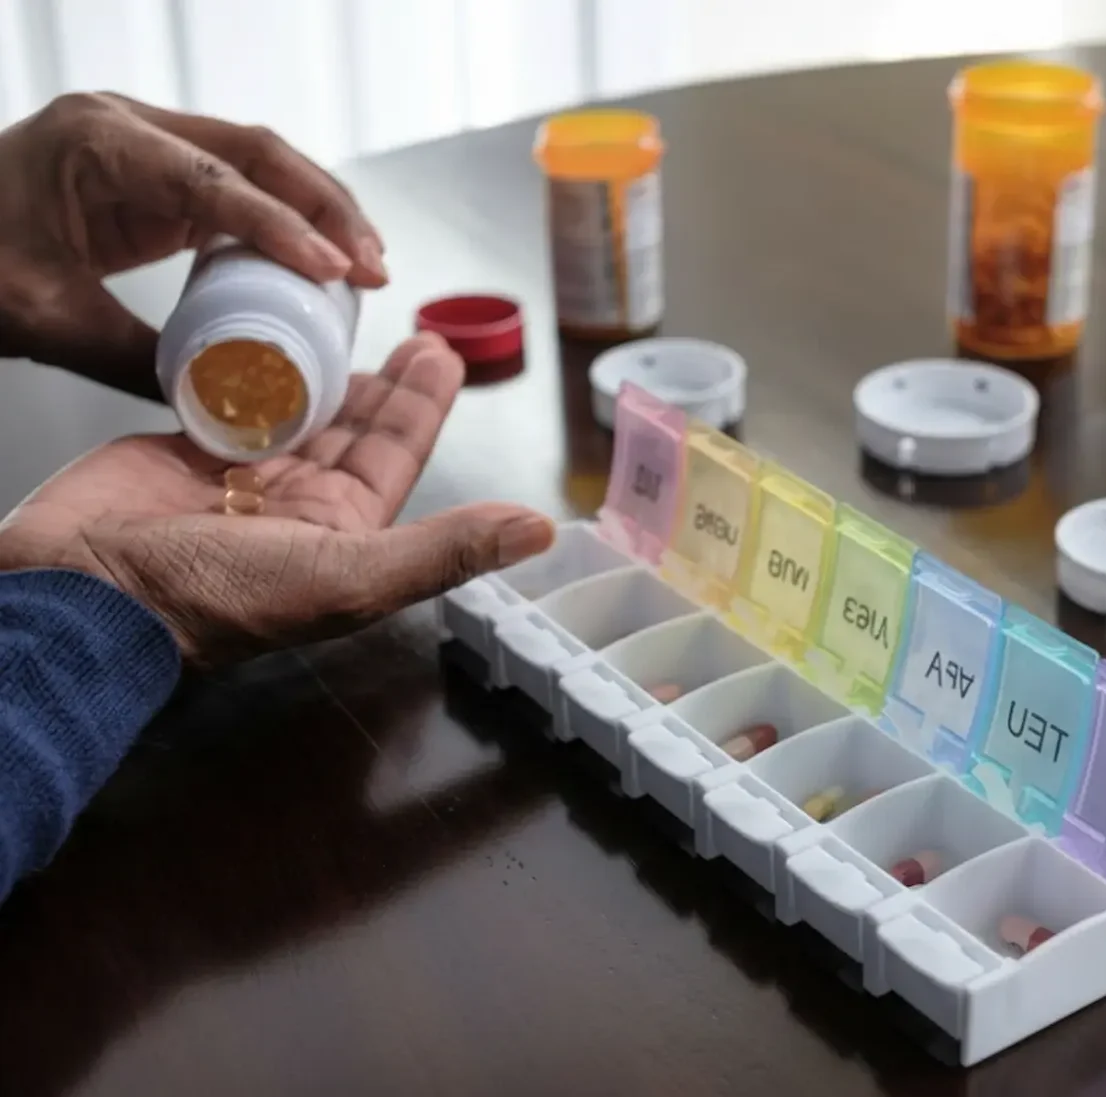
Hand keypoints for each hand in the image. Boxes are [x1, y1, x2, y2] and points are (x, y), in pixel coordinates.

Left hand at [0, 91, 388, 397]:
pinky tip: (321, 260)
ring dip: (321, 212)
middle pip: (257, 152)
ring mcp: (148, 148)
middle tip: (373, 267)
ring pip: (260, 165)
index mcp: (98, 143)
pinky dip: (289, 223)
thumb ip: (134, 361)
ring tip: (367, 265)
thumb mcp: (48, 320)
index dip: (283, 228)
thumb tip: (217, 405)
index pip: (212, 181)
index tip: (337, 271)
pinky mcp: (160, 179)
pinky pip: (241, 191)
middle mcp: (130, 129)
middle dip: (327, 210)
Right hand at [0, 333, 554, 665]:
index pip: (397, 457)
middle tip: (414, 330)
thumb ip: (444, 549)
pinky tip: (275, 336)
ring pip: (297, 412)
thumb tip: (540, 530)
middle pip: (354, 431)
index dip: (422, 407)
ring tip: (350, 319)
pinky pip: (233, 400)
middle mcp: (296, 508)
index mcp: (343, 535)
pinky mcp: (182, 452)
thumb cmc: (218, 596)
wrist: (89, 594)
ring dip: (326, 370)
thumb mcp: (349, 575)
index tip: (441, 353)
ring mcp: (238, 480)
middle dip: (386, 382)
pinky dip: (255, 370)